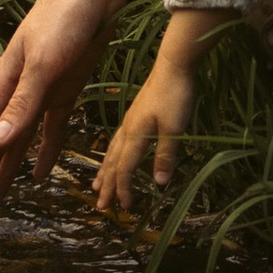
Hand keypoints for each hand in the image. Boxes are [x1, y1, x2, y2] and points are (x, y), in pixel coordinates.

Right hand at [0, 0, 183, 220]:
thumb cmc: (64, 15)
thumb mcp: (44, 61)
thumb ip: (21, 104)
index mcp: (4, 87)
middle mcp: (16, 93)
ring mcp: (39, 91)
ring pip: (17, 144)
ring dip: (5, 174)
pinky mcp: (64, 88)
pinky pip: (49, 129)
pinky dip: (43, 153)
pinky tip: (37, 175)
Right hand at [92, 55, 201, 216]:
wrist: (173, 64)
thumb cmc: (175, 95)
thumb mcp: (174, 128)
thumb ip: (166, 155)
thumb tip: (158, 184)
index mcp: (135, 135)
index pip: (125, 169)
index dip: (124, 189)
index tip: (125, 207)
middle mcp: (128, 129)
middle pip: (113, 163)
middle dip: (108, 186)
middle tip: (101, 206)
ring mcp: (130, 121)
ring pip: (112, 151)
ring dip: (105, 171)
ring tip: (97, 185)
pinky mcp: (135, 114)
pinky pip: (118, 141)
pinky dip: (112, 154)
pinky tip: (114, 154)